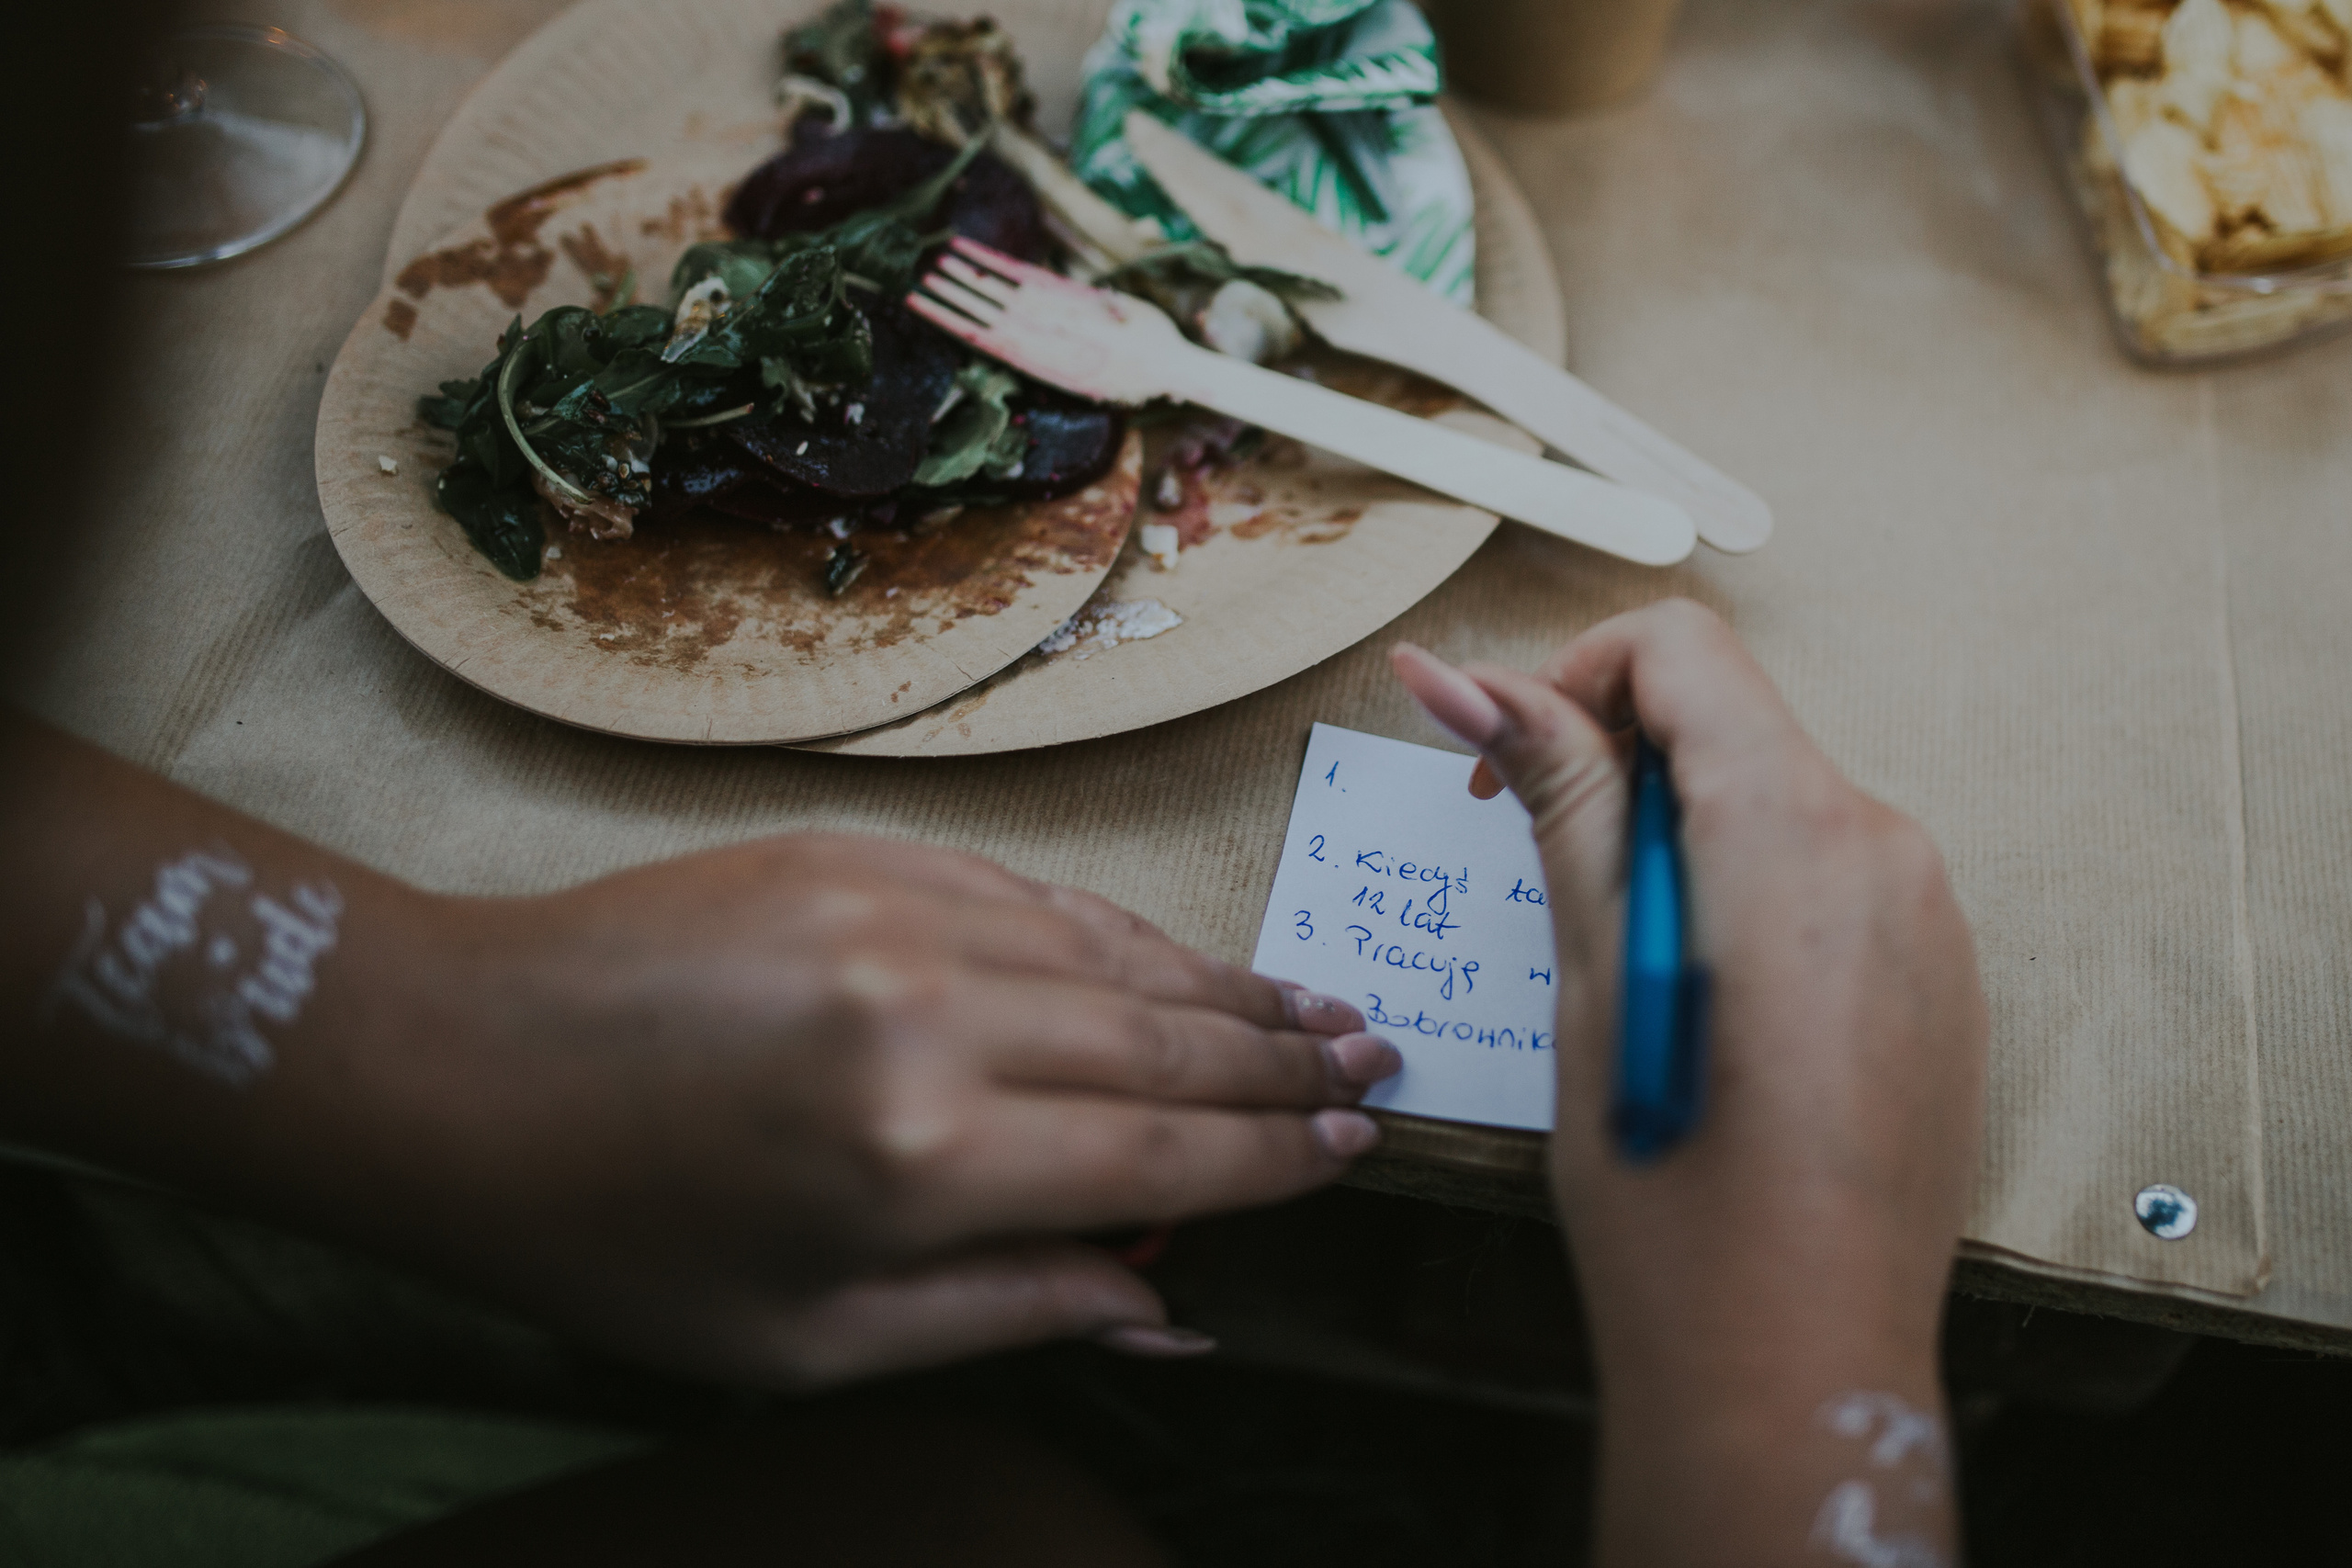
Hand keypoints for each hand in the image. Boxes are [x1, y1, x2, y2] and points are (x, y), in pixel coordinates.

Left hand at [371, 834, 1396, 1389]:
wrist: (461, 1062)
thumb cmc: (619, 1236)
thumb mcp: (809, 1337)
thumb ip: (1008, 1312)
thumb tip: (1168, 1309)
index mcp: (923, 1158)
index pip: (1160, 1153)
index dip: (1271, 1158)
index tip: (1354, 1149)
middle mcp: (935, 1015)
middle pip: (1165, 1041)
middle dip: (1284, 1061)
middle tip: (1377, 1065)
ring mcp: (902, 912)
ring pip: (1117, 955)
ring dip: (1226, 987)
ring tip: (1315, 1007)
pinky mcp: (865, 852)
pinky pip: (1038, 896)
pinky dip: (1121, 935)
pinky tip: (1176, 961)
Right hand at [1394, 601, 1984, 1565]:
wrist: (1795, 1359)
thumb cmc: (1678, 1190)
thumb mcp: (1588, 974)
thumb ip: (1552, 799)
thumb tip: (1460, 679)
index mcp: (1791, 829)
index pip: (1680, 649)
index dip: (1571, 679)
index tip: (1503, 765)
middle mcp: (1886, 848)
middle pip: (1732, 726)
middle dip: (1621, 770)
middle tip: (1545, 882)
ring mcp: (1931, 917)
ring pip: (1778, 805)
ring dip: (1683, 844)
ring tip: (1627, 978)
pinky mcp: (1945, 979)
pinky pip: (1835, 881)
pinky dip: (1751, 901)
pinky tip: (1707, 1019)